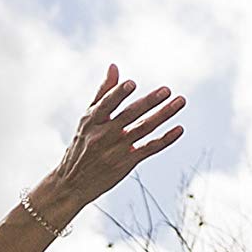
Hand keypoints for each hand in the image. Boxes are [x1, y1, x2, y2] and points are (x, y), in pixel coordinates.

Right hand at [42, 63, 185, 215]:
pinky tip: (179, 129)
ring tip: (180, 101)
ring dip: (163, 114)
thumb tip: (114, 67)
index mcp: (92, 121)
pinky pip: (149, 148)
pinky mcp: (126, 163)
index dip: (118, 94)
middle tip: (167, 90)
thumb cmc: (82, 146)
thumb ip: (103, 93)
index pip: (106, 105)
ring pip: (143, 129)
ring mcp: (116, 150)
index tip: (131, 84)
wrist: (71, 184)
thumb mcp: (87, 120)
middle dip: (149, 102)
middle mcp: (103, 135)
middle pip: (129, 115)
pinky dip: (165, 139)